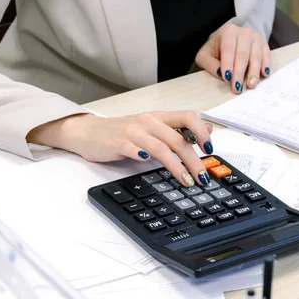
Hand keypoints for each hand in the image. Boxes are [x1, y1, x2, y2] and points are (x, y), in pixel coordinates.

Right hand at [28, 111, 214, 186]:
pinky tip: (150, 164)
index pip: (188, 117)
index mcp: (159, 117)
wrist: (88, 132)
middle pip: (178, 139)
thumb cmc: (123, 132)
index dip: (202, 132)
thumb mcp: (154, 128)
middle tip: (202, 178)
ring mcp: (133, 131)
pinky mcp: (118, 143)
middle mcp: (148, 121)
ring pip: (162, 147)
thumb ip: (179, 130)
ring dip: (177, 166)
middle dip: (194, 160)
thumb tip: (209, 130)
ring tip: (186, 181)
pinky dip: (145, 157)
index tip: (209, 150)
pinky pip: (135, 149)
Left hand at [195, 24, 270, 93]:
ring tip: (251, 85)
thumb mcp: (205, 56)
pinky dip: (265, 65)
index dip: (227, 64)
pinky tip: (264, 74)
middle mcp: (244, 32)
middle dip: (240, 72)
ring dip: (253, 72)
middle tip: (237, 87)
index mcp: (228, 32)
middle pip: (243, 54)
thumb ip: (210, 64)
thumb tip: (220, 73)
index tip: (227, 78)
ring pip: (256, 55)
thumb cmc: (216, 50)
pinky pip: (266, 55)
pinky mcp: (263, 44)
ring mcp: (255, 37)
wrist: (228, 40)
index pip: (228, 49)